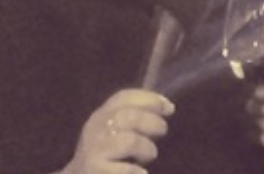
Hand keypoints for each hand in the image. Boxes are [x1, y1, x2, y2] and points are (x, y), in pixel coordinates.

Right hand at [59, 89, 175, 173]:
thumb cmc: (105, 154)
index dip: (150, 99)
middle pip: (128, 116)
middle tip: (161, 132)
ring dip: (147, 149)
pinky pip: (125, 169)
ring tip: (147, 156)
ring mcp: (94, 151)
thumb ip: (135, 117)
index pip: (124, 97)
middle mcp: (95, 129)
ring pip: (129, 141)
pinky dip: (137, 171)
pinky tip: (140, 173)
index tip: (169, 108)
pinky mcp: (95, 170)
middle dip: (152, 122)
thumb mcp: (114, 130)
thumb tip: (168, 106)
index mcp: (101, 115)